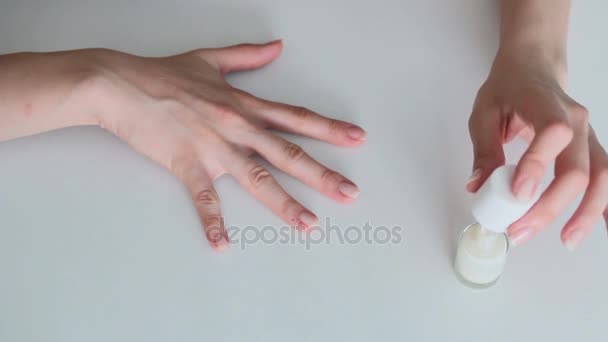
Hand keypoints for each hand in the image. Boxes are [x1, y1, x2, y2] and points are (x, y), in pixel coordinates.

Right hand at [62, 41, 364, 249]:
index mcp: (244, 105)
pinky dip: (213, 222)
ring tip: (309, 223)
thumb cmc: (162, 74)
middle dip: (322, 174)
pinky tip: (223, 243)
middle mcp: (236, 127)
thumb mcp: (210, 59)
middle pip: (288, 153)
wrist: (120, 84)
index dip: (329, 129)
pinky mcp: (187, 163)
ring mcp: (213, 147)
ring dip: (285, 204)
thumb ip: (247, 56)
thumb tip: (276, 47)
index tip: (356, 139)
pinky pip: (204, 198)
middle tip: (350, 193)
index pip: (295, 119)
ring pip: (257, 179)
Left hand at [466, 50, 607, 249]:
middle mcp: (576, 121)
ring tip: (567, 240)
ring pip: (600, 176)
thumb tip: (478, 186)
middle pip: (576, 168)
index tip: (518, 195)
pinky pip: (606, 175)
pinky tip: (603, 226)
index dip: (538, 164)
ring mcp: (589, 134)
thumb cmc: (509, 86)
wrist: (535, 64)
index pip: (553, 133)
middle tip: (520, 230)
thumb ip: (484, 149)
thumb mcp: (485, 111)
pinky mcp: (591, 147)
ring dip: (586, 212)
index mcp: (546, 105)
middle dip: (549, 205)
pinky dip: (606, 203)